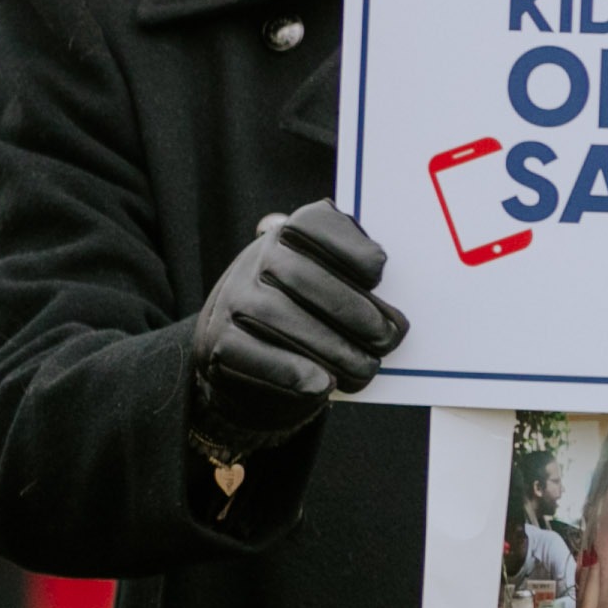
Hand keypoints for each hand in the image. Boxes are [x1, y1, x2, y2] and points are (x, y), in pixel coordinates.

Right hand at [189, 202, 408, 458]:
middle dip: (351, 309)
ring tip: (365, 367)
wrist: (249, 354)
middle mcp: (256, 259)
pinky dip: (290, 371)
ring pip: (276, 315)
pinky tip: (323, 383)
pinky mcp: (219, 342)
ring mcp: (233, 300)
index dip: (349, 246)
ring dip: (331, 347)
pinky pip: (251, 353)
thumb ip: (358, 283)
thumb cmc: (310, 314)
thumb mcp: (332, 281)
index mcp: (290, 234)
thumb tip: (388, 315)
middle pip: (300, 275)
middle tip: (387, 337)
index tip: (378, 271)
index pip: (314, 223)